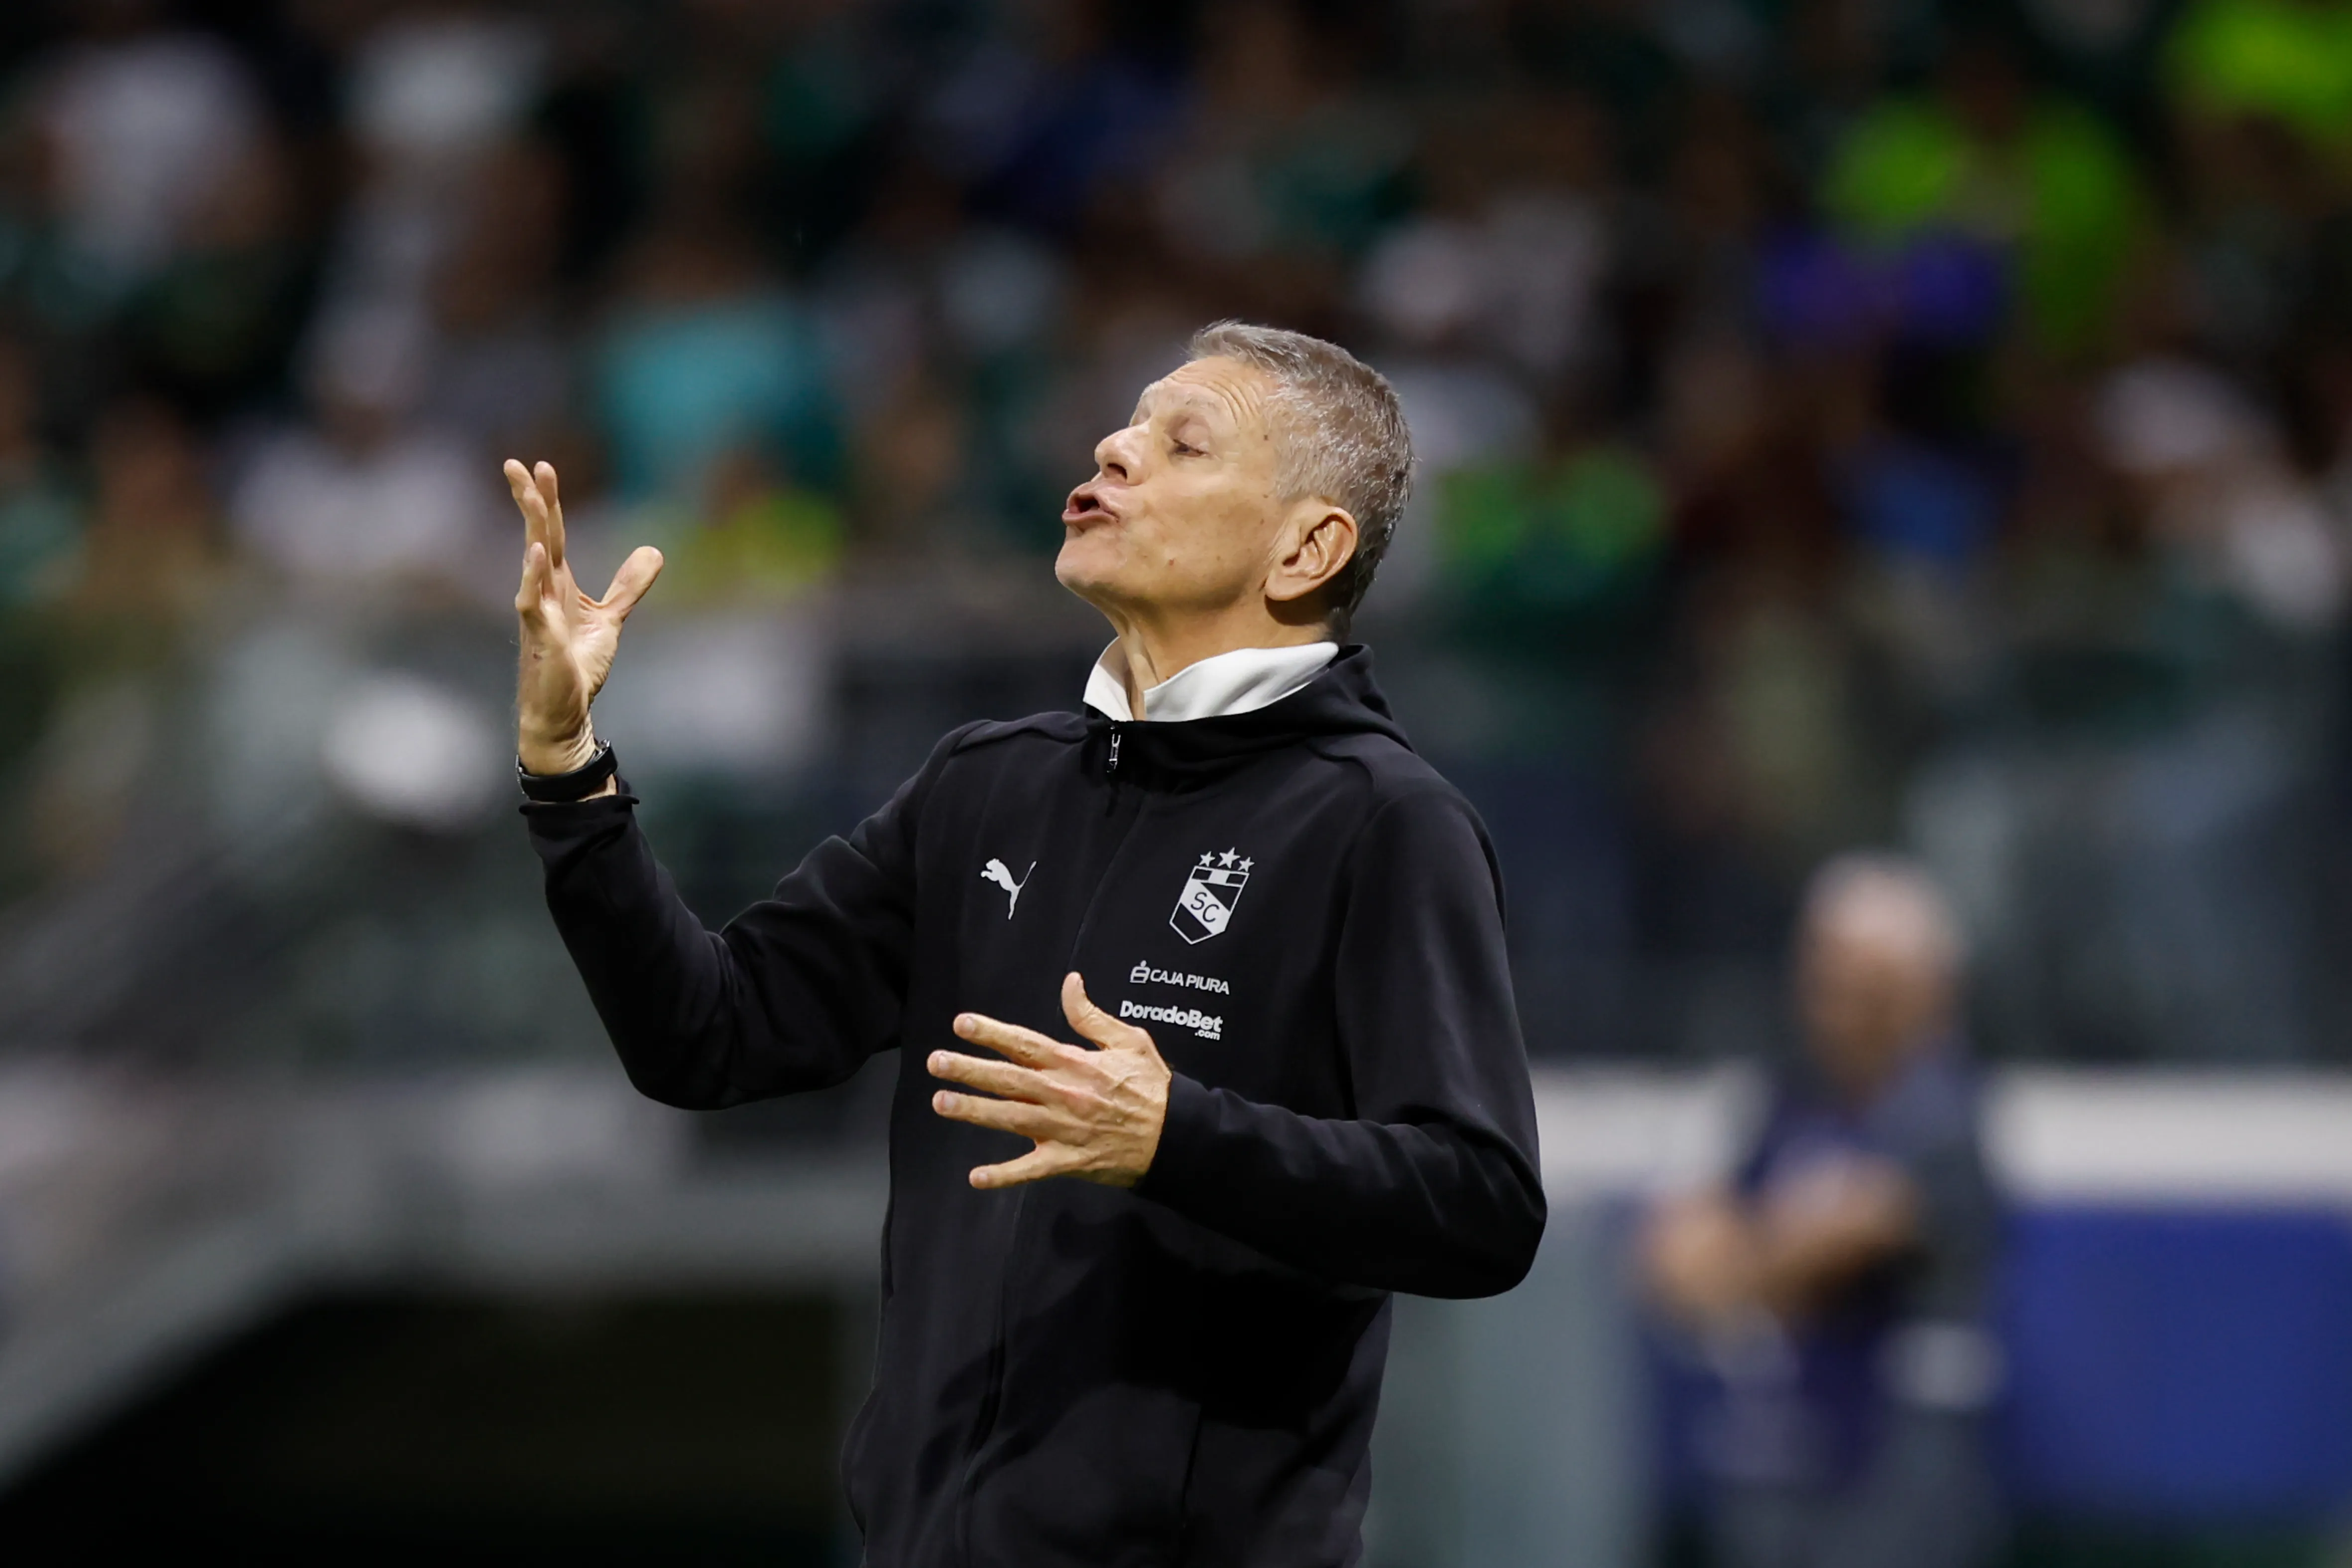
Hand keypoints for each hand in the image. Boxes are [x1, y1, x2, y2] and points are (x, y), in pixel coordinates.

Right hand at [507, 458, 663, 775]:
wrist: (564, 712)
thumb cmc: (577, 666)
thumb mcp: (610, 619)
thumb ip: (628, 586)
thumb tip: (654, 551)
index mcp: (559, 583)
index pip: (551, 533)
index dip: (547, 501)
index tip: (540, 466)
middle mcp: (543, 591)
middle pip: (538, 536)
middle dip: (530, 500)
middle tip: (517, 463)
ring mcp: (538, 612)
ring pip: (532, 561)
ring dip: (531, 527)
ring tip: (527, 493)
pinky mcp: (541, 637)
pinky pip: (532, 602)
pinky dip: (532, 577)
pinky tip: (535, 553)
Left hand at [929, 972, 1171, 1190]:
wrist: (1177, 1136)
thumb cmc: (1153, 1087)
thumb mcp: (1129, 1040)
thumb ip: (1092, 1016)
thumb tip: (1069, 982)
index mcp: (1075, 1063)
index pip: (1026, 1043)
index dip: (993, 1033)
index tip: (962, 1023)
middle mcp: (1063, 1094)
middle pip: (1009, 1079)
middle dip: (970, 1070)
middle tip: (935, 1062)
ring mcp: (1064, 1130)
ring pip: (1011, 1119)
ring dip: (975, 1111)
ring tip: (942, 1102)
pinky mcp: (1068, 1161)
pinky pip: (1032, 1170)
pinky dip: (1005, 1175)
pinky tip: (976, 1177)